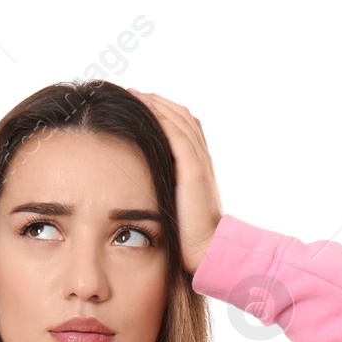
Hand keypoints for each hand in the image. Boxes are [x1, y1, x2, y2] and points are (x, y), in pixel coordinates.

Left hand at [127, 87, 222, 276]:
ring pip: (180, 120)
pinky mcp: (193, 170)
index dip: (163, 112)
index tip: (140, 104)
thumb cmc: (188, 235)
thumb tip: (140, 186)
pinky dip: (163, 117)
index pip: (183, 127)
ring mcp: (199, 162)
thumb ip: (164, 190)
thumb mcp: (174, 206)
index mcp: (198, 165)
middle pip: (182, 117)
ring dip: (157, 104)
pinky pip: (178, 134)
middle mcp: (201, 158)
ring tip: (135, 94)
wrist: (208, 249)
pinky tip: (146, 108)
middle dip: (158, 102)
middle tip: (133, 92)